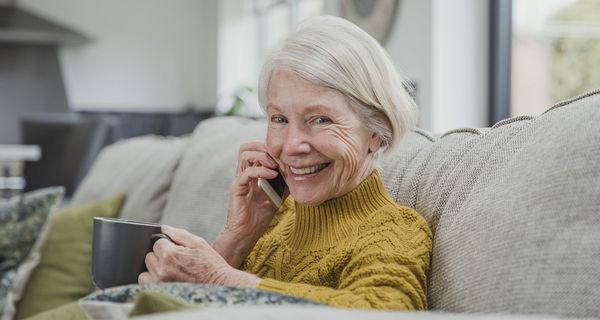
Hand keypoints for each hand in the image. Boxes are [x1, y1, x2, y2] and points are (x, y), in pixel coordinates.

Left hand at [138, 225, 259, 287]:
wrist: (219, 285)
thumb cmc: (210, 264)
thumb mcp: (198, 243)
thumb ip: (178, 233)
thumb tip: (163, 228)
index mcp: (170, 255)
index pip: (157, 243)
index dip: (167, 244)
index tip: (177, 250)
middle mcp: (162, 270)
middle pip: (149, 257)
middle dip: (160, 256)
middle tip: (176, 260)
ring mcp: (160, 283)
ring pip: (145, 272)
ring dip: (154, 270)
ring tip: (169, 271)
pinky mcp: (160, 294)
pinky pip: (146, 285)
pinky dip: (153, 281)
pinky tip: (166, 279)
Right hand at [213, 142, 279, 266]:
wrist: (246, 235)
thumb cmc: (259, 217)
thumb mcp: (277, 196)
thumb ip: (284, 183)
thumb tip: (298, 173)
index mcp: (251, 174)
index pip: (256, 150)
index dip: (270, 149)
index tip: (285, 156)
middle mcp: (243, 174)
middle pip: (247, 147)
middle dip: (265, 147)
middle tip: (279, 157)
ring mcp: (239, 180)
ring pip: (245, 154)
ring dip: (263, 156)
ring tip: (275, 165)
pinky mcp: (237, 188)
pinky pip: (247, 172)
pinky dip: (261, 170)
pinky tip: (273, 175)